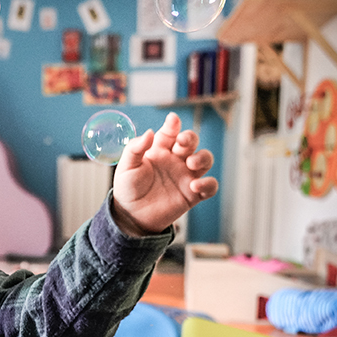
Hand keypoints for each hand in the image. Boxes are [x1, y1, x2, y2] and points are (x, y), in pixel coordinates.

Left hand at [110, 112, 216, 236]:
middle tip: (182, 143)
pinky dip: (208, 184)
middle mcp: (175, 160)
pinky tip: (196, 186)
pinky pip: (210, 186)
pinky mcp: (193, 194)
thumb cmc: (128, 188)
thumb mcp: (126, 166)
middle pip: (191, 142)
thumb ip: (135, 148)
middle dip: (190, 138)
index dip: (173, 124)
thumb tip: (149, 132)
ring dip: (203, 157)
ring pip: (205, 159)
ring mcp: (185, 176)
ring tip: (191, 164)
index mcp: (160, 150)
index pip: (170, 132)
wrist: (131, 216)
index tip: (172, 120)